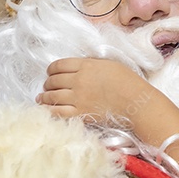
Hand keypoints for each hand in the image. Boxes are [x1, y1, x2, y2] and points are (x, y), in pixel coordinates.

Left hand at [37, 58, 152, 123]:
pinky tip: (46, 109)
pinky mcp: (81, 113)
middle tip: (47, 85)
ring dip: (45, 96)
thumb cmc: (128, 81)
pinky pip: (58, 111)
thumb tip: (78, 68)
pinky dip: (49, 110)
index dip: (51, 69)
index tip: (50, 72)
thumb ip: (90, 64)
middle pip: (54, 80)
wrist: (136, 102)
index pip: (59, 65)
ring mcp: (79, 98)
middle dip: (48, 83)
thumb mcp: (108, 64)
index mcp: (86, 65)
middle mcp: (79, 80)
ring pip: (52, 96)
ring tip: (42, 98)